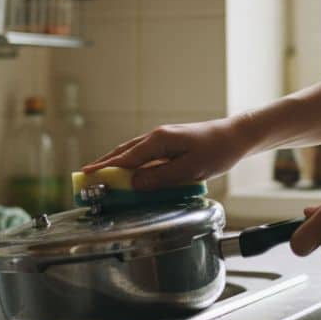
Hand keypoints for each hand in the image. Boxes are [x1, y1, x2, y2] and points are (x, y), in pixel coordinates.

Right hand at [82, 115, 257, 190]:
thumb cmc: (217, 151)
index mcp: (159, 141)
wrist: (235, 136)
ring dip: (115, 163)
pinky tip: (127, 171)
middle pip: (123, 152)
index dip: (105, 168)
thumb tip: (134, 183)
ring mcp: (162, 139)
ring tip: (100, 174)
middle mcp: (156, 137)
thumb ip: (161, 177)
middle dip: (104, 165)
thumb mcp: (189, 170)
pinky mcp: (168, 143)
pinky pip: (142, 154)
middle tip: (85, 177)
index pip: (125, 158)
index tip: (87, 175)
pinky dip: (130, 162)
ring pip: (132, 152)